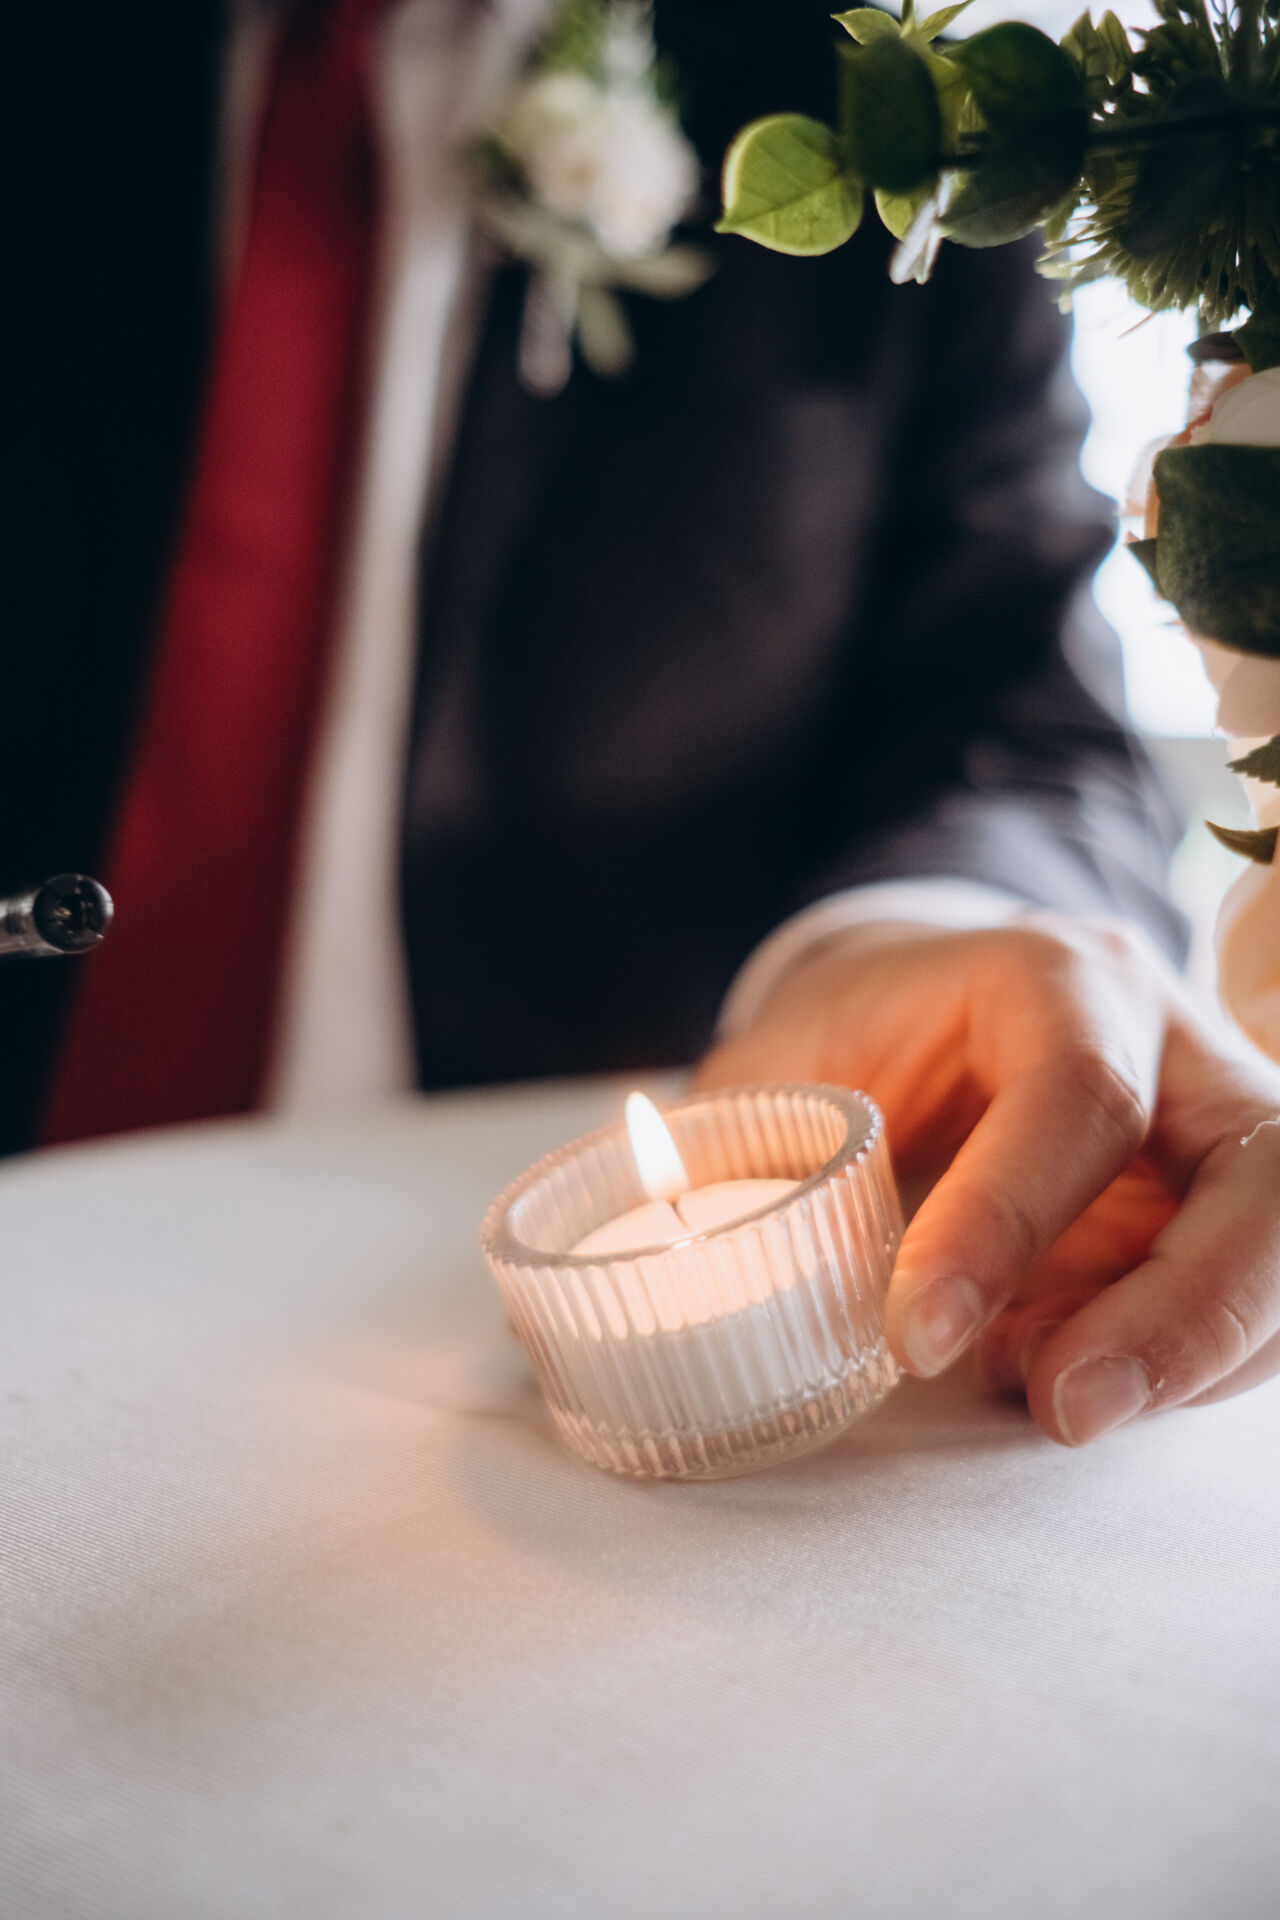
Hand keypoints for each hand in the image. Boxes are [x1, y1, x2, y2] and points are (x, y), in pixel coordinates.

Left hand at [694, 915, 1279, 1445]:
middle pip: (1259, 1174)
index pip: (1079, 1095)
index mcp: (1058, 977)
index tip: (915, 1335)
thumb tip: (593, 1277)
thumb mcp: (783, 1066)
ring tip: (1051, 1400)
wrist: (928, 1007)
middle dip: (1178, 1316)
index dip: (1008, 1222)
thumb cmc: (854, 1034)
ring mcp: (1219, 1126)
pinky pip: (1255, 1307)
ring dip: (1189, 1356)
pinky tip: (1066, 1378)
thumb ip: (724, 1154)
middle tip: (1063, 1409)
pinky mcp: (1225, 1212)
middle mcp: (1170, 1042)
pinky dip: (1179, 1370)